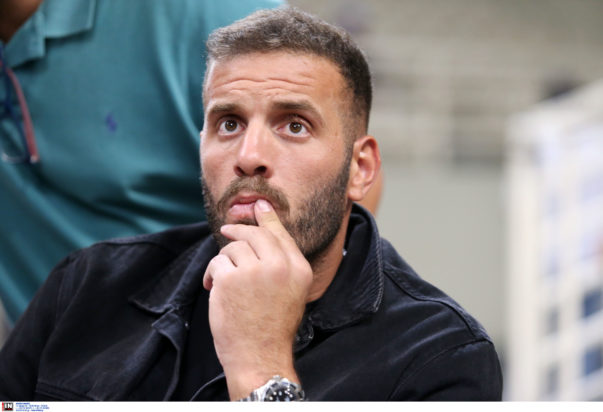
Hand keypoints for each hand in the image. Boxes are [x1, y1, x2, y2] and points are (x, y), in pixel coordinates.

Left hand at [203, 199, 312, 399]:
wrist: (259, 356)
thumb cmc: (273, 326)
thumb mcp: (290, 291)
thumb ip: (281, 263)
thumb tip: (263, 230)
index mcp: (299, 269)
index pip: (280, 234)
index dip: (267, 217)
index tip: (259, 204)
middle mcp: (280, 266)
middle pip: (255, 233)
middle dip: (238, 229)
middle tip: (226, 229)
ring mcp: (255, 271)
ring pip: (233, 247)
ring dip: (224, 261)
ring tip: (223, 281)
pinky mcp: (230, 279)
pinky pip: (217, 262)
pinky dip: (211, 274)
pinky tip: (214, 289)